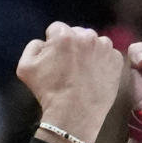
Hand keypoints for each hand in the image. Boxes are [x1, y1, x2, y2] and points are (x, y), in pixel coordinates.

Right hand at [16, 22, 122, 142]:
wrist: (74, 113)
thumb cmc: (48, 91)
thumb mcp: (25, 67)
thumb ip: (32, 46)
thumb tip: (43, 42)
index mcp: (64, 34)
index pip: (56, 28)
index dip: (52, 43)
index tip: (54, 58)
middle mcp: (87, 35)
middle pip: (76, 33)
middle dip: (72, 45)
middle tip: (68, 65)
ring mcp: (105, 47)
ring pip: (93, 42)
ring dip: (88, 51)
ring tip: (82, 71)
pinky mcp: (116, 60)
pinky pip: (107, 55)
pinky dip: (101, 62)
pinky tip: (94, 76)